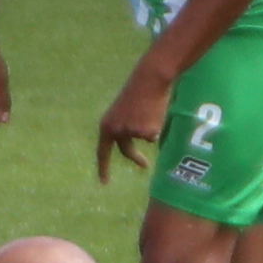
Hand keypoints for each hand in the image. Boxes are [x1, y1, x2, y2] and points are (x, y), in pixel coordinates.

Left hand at [93, 65, 171, 184]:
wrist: (150, 78)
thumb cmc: (139, 93)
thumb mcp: (125, 113)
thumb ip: (126, 131)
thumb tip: (135, 153)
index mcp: (107, 126)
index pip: (103, 151)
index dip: (103, 168)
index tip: (104, 183)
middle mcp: (116, 131)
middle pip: (127, 151)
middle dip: (138, 159)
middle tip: (145, 166)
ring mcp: (131, 132)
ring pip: (146, 139)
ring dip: (151, 127)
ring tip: (151, 109)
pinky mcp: (146, 131)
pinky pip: (156, 135)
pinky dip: (158, 125)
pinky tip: (157, 111)